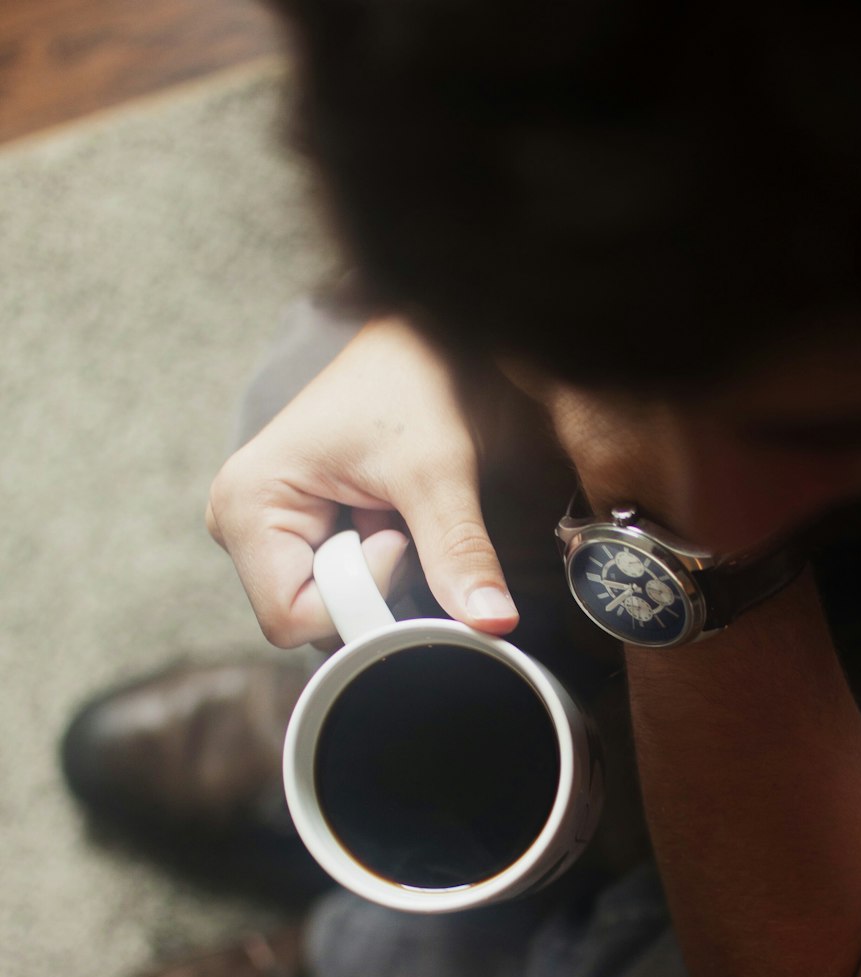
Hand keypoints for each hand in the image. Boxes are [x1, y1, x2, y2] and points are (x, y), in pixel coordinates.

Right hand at [206, 318, 518, 647]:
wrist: (419, 339)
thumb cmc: (415, 382)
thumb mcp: (438, 472)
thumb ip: (458, 554)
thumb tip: (494, 625)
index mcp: (245, 504)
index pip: (292, 618)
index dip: (359, 596)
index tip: (396, 536)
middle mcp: (237, 523)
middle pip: (308, 620)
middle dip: (371, 588)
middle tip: (398, 521)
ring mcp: (264, 533)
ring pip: (329, 610)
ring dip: (380, 579)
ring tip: (391, 511)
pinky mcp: (292, 536)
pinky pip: (340, 590)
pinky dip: (379, 570)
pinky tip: (386, 518)